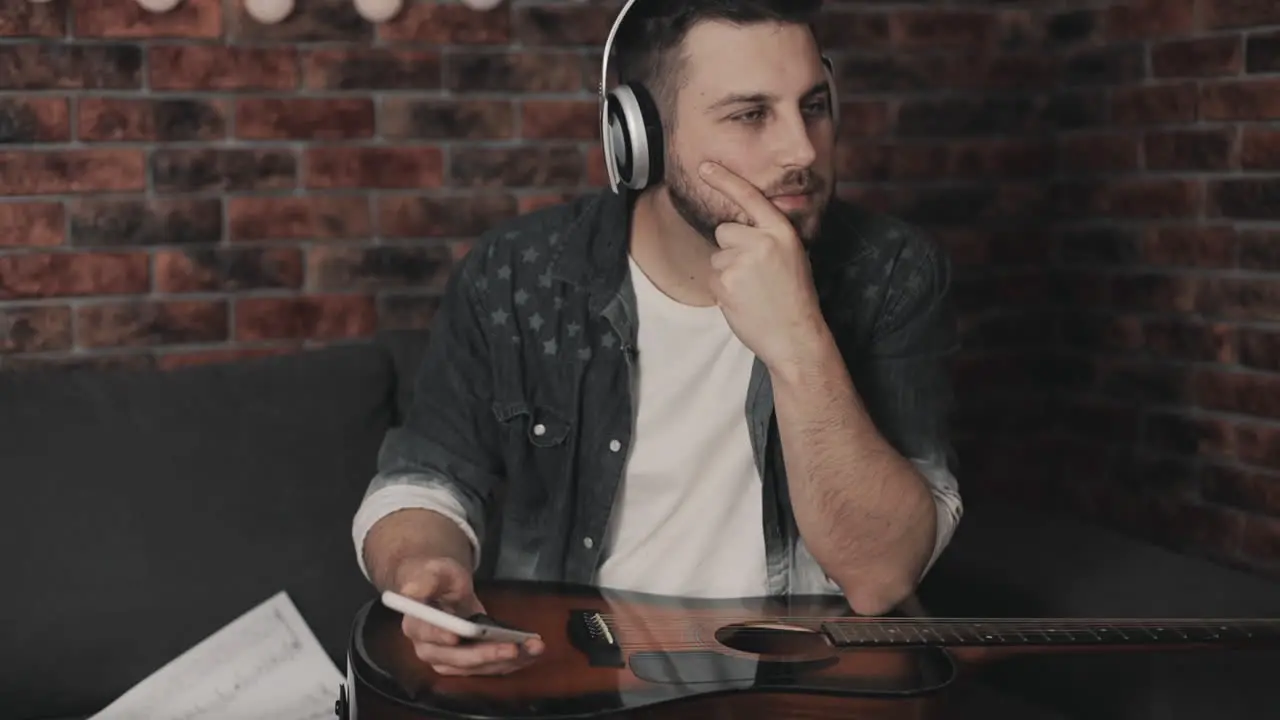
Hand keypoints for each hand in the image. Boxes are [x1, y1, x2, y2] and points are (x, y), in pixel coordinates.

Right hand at [394, 556, 544, 675]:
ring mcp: (448, 660)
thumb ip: (425, 580)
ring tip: (532, 648)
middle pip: (455, 658)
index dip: (442, 636)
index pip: (426, 634)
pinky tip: (531, 652)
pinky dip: (512, 662)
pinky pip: (488, 667)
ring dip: (505, 661)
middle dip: (485, 654)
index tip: (458, 636)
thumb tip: (412, 590)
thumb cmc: (437, 577)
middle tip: (512, 647)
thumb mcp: (434, 570)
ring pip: (476, 667)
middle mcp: (428, 648)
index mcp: (416, 624)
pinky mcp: (467, 663)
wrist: (444, 588)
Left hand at [699, 161, 828, 370]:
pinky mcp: (725, 281)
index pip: (750, 197)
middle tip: (754, 275)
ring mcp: (742, 261)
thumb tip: (740, 228)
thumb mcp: (792, 258)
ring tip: (751, 291)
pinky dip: (723, 290)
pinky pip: (713, 277)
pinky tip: (743, 301)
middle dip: (731, 249)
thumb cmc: (794, 298)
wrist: (795, 335)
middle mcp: (761, 241)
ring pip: (717, 256)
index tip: (705, 167)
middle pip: (725, 230)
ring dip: (727, 272)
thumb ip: (768, 238)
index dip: (725, 179)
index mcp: (781, 232)